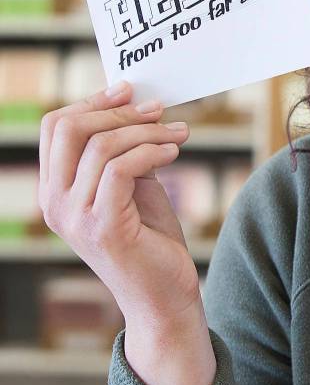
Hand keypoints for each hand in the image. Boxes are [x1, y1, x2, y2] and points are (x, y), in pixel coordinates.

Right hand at [37, 80, 199, 325]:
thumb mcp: (133, 184)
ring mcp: (75, 217)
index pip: (54, 126)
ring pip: (102, 147)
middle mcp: (54, 203)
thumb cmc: (150, 238)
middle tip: (159, 109)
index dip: (92, 101)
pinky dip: (152, 152)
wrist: (164, 293)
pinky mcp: (103, 228)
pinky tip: (174, 153)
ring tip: (179, 133)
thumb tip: (136, 104)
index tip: (129, 90)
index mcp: (55, 189)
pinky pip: (121, 169)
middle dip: (118, 111)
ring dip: (148, 131)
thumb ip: (124, 151)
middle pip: (69, 128)